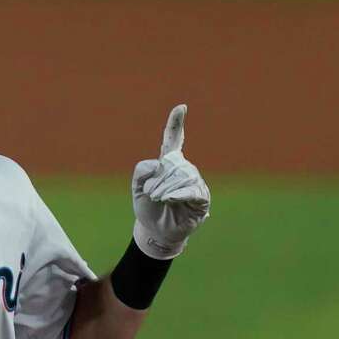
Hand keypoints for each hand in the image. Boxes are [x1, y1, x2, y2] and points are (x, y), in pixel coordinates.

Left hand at [131, 104, 210, 258]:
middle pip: (172, 163)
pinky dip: (179, 194)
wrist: (155, 231)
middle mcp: (184, 168)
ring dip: (166, 188)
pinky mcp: (201, 197)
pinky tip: (169, 199)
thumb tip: (160, 165)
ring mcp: (194, 181)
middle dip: (158, 180)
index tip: (181, 107)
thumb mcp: (137, 187)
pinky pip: (192, 190)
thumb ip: (142, 170)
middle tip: (152, 194)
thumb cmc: (148, 208)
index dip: (176, 124)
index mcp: (167, 163)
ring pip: (182, 175)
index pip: (173, 139)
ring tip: (159, 199)